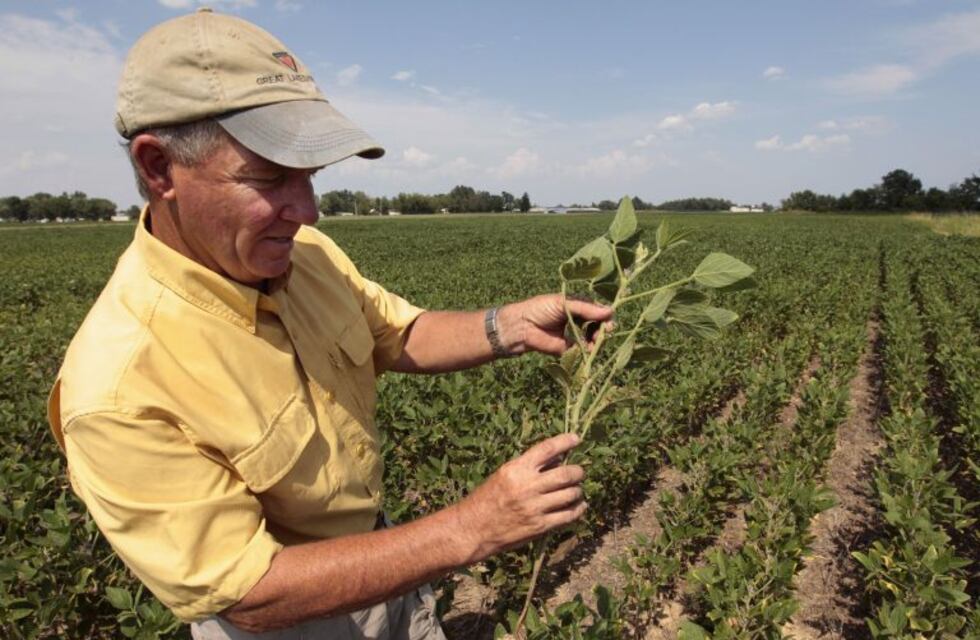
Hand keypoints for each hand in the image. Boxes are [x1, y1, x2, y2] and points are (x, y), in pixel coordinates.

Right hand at [452, 433, 585, 562]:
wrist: (473, 529)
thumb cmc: (486, 499)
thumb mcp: (503, 475)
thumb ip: (528, 466)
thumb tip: (557, 458)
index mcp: (516, 469)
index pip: (547, 449)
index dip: (565, 441)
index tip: (576, 439)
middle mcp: (527, 486)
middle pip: (566, 473)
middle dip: (578, 471)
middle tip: (579, 472)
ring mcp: (535, 507)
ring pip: (571, 494)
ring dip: (578, 491)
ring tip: (576, 490)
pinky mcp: (540, 526)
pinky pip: (568, 515)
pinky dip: (578, 509)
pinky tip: (579, 506)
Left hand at [497, 294, 612, 355]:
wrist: (522, 326)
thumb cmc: (541, 309)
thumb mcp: (564, 304)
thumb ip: (586, 308)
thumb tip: (610, 311)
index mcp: (577, 306)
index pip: (597, 309)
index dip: (605, 314)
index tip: (608, 318)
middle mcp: (578, 320)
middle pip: (598, 324)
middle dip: (604, 327)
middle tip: (606, 330)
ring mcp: (574, 334)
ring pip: (594, 337)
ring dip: (598, 338)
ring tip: (595, 338)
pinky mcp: (568, 348)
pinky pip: (583, 350)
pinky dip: (588, 349)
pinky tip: (588, 346)